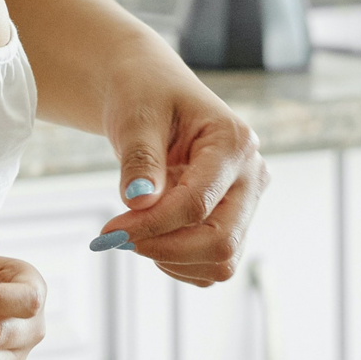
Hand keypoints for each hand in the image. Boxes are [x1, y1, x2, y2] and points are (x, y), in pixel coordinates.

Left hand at [90, 58, 263, 286]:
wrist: (150, 94)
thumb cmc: (144, 96)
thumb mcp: (135, 118)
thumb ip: (140, 159)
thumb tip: (139, 203)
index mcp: (235, 143)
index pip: (197, 204)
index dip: (151, 225)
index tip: (109, 230)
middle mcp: (251, 176)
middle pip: (221, 241)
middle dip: (165, 248)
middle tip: (116, 238)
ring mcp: (246, 202)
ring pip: (221, 261)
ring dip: (171, 258)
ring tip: (133, 229)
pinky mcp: (233, 222)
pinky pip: (212, 265)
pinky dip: (179, 263)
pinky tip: (151, 236)